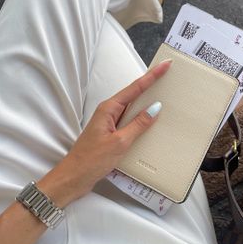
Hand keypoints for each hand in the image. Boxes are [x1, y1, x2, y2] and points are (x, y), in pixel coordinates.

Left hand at [38, 59, 172, 205]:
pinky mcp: (111, 134)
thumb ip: (138, 124)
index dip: (151, 76)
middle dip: (151, 85)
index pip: (135, 88)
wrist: (74, 178)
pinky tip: (152, 123)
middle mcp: (109, 112)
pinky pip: (130, 122)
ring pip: (133, 109)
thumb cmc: (91, 160)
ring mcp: (110, 123)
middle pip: (134, 95)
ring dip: (147, 104)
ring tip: (165, 96)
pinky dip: (141, 120)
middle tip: (168, 76)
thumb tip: (155, 108)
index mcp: (109, 109)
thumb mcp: (119, 142)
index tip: (165, 65)